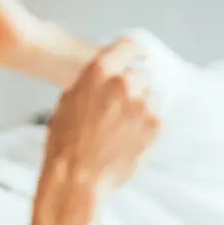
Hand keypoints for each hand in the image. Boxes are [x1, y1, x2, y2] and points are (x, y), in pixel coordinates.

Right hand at [26, 38, 160, 224]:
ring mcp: (143, 104)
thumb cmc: (65, 142)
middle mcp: (125, 83)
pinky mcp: (156, 125)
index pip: (130, 46)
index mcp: (99, 71)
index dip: (135, 53)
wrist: (76, 178)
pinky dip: (148, 126)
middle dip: (134, 88)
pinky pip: (157, 118)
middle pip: (141, 75)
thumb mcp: (70, 99)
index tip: (139, 57)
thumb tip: (109, 74)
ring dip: (143, 107)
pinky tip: (129, 139)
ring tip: (123, 128)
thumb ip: (93, 82)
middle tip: (121, 108)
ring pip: (152, 97)